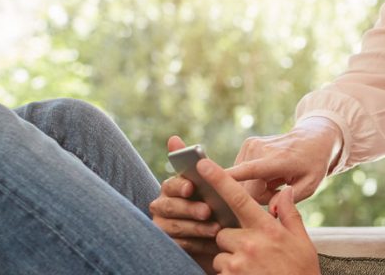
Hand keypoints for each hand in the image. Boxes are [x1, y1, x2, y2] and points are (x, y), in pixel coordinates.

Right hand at [150, 136, 221, 272]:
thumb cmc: (215, 206)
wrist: (222, 239)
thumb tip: (173, 138)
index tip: (191, 187)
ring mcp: (162, 228)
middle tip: (208, 211)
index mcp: (171, 188)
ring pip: (174, 227)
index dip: (179, 186)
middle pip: (168, 207)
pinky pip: (180, 245)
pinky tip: (213, 243)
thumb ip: (193, 164)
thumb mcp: (212, 186)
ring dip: (196, 228)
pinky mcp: (170, 246)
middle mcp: (162, 206)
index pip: (170, 184)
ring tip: (216, 228)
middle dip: (189, 209)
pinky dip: (197, 244)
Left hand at [197, 158, 319, 274]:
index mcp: (267, 229)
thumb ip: (289, 215)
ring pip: (220, 253)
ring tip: (253, 270)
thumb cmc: (301, 273)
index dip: (219, 179)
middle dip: (232, 240)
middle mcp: (250, 243)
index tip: (203, 164)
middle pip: (223, 231)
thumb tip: (285, 191)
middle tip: (253, 253)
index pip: (239, 198)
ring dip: (230, 260)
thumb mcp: (303, 243)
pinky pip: (220, 271)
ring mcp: (238, 263)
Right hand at [229, 116, 342, 203]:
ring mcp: (251, 145)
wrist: (314, 138)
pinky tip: (268, 174)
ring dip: (257, 187)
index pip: (247, 172)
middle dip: (260, 195)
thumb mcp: (309, 186)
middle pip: (245, 187)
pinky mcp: (246, 145)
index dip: (226, 177)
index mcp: (277, 160)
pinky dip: (254, 178)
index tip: (202, 175)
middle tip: (279, 190)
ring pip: (242, 181)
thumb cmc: (313, 164)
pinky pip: (242, 172)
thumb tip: (270, 212)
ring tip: (275, 180)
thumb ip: (289, 202)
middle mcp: (259, 149)